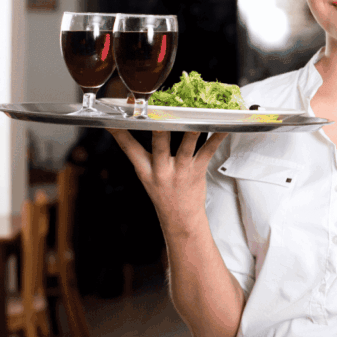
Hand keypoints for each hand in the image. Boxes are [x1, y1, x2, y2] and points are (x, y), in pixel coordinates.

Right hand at [107, 130, 226, 228]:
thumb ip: (143, 155)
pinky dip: (216, 139)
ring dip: (190, 134)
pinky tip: (223, 128)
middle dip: (159, 132)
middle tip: (159, 118)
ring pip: (185, 149)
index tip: (113, 121)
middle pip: (159, 146)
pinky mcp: (197, 171)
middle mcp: (161, 170)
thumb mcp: (147, 176)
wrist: (180, 218)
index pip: (129, 149)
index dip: (120, 134)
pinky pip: (207, 152)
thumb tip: (143, 130)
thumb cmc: (165, 194)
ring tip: (195, 120)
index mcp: (145, 170)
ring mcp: (180, 171)